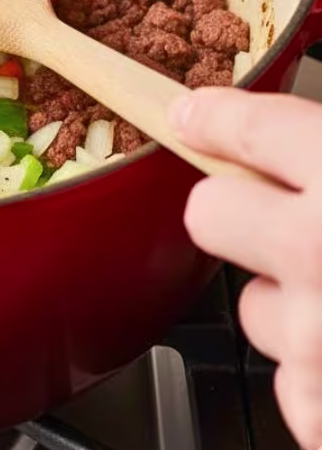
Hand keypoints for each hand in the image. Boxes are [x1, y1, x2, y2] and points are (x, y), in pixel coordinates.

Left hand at [170, 86, 321, 449]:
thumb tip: (298, 145)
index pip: (246, 125)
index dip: (218, 119)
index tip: (197, 117)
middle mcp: (321, 247)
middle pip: (207, 213)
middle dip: (237, 216)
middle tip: (291, 228)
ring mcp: (317, 334)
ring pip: (252, 309)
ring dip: (293, 310)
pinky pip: (291, 390)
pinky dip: (320, 384)